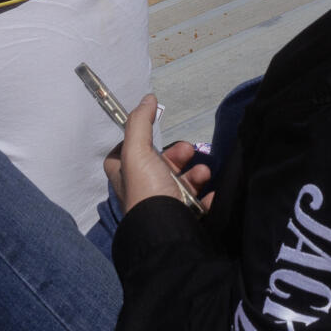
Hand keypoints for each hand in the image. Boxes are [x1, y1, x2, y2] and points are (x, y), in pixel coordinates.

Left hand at [101, 96, 212, 212]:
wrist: (167, 232)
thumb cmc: (147, 189)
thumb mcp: (136, 152)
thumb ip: (140, 123)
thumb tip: (147, 98)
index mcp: (126, 178)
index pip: (120, 158)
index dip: (132, 144)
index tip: (148, 135)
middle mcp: (142, 192)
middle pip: (159, 166)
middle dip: (177, 155)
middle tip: (188, 151)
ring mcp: (163, 207)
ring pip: (182, 183)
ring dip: (195, 174)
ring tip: (203, 174)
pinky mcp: (183, 219)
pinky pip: (199, 204)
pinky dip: (207, 196)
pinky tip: (211, 192)